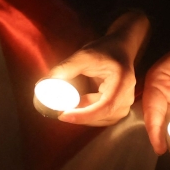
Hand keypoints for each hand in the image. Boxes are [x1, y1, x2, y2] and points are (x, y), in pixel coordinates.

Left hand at [47, 10, 148, 125]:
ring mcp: (124, 105)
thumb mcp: (83, 56)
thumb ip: (65, 69)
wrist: (120, 49)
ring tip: (66, 105)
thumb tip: (42, 84)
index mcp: (122, 82)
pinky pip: (100, 118)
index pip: (105, 106)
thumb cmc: (104, 50)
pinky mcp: (117, 109)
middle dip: (79, 115)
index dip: (84, 115)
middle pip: (101, 115)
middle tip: (57, 109)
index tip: (63, 115)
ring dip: (81, 115)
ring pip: (100, 119)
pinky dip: (86, 114)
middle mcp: (127, 97)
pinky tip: (75, 105)